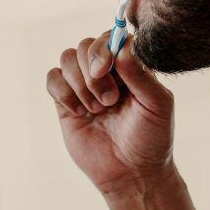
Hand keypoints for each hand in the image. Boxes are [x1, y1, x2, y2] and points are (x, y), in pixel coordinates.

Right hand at [46, 32, 175, 196]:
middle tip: (109, 101)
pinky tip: (79, 113)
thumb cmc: (150, 139)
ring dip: (79, 84)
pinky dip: (62, 92)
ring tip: (97, 110)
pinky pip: (52, 79)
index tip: (107, 69)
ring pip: (67, 58)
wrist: (130, 174)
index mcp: (130, 66)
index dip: (105, 47)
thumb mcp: (157, 105)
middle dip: (93, 72)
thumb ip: (141, 74)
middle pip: (86, 45)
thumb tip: (122, 47)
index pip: (112, 36)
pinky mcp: (66, 102)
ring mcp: (84, 85)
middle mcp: (107, 71)